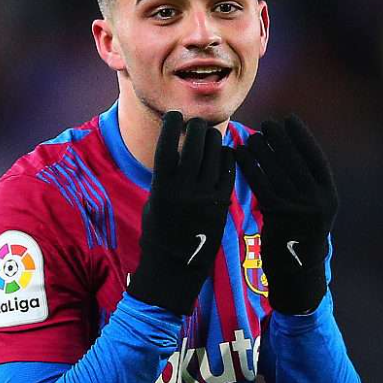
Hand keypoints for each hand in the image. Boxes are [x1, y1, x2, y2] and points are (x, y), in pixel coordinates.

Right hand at [127, 111, 235, 315]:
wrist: (175, 267)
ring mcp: (205, 196)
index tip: (175, 115)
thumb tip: (175, 152)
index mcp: (162, 187)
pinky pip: (229, 170)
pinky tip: (224, 152)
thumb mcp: (153, 203)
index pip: (167, 146)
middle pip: (194, 144)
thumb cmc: (158, 233)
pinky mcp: (222, 204)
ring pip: (214, 153)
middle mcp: (184, 189)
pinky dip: (227, 156)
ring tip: (209, 136)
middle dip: (196, 127)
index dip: (172, 125)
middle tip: (196, 124)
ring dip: (213, 138)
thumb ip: (164, 178)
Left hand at [235, 115, 337, 313]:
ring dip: (264, 149)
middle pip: (296, 159)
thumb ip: (305, 186)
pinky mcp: (279, 216)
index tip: (290, 119)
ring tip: (254, 136)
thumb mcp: (311, 212)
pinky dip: (250, 166)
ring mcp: (300, 208)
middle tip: (267, 124)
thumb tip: (286, 153)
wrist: (297, 275)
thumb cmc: (299, 239)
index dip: (302, 135)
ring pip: (278, 169)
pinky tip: (240, 154)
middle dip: (281, 138)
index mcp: (329, 195)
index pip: (315, 156)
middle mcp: (318, 200)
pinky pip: (261, 183)